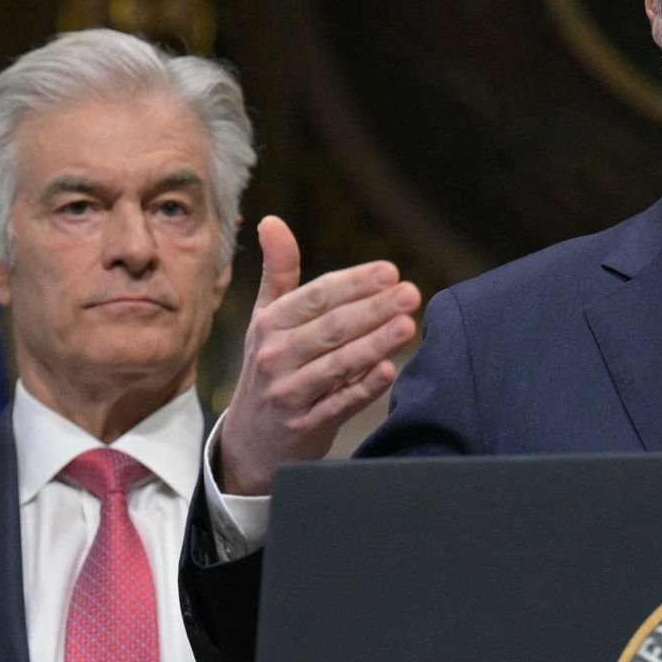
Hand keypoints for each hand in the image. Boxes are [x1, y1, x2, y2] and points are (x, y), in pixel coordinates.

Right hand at [215, 216, 420, 494]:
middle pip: (331, 327)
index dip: (354, 282)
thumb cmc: (269, 366)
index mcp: (270, 324)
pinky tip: (389, 371)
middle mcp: (275, 355)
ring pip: (337, 364)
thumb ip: (278, 272)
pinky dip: (363, 388)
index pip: (316, 297)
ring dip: (375, 344)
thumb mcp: (266, 318)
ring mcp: (289, 392)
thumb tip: (271, 221)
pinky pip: (338, 404)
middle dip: (373, 308)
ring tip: (408, 325)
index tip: (390, 271)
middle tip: (411, 292)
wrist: (251, 441)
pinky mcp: (305, 426)